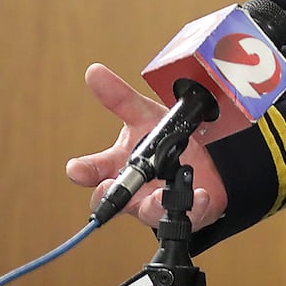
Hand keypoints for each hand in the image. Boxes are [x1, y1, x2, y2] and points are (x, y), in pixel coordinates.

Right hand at [64, 63, 229, 230]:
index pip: (93, 171)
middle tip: (110, 185)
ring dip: (152, 204)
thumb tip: (94, 71)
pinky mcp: (186, 211)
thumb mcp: (145, 116)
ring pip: (147, 211)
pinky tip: (199, 194)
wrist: (209, 160)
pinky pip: (188, 214)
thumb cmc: (166, 141)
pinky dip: (194, 205)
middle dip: (109, 194)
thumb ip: (120, 98)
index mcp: (119, 165)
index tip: (76, 168)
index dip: (83, 171)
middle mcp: (134, 189)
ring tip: (160, 194)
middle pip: (112, 199)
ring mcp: (156, 202)